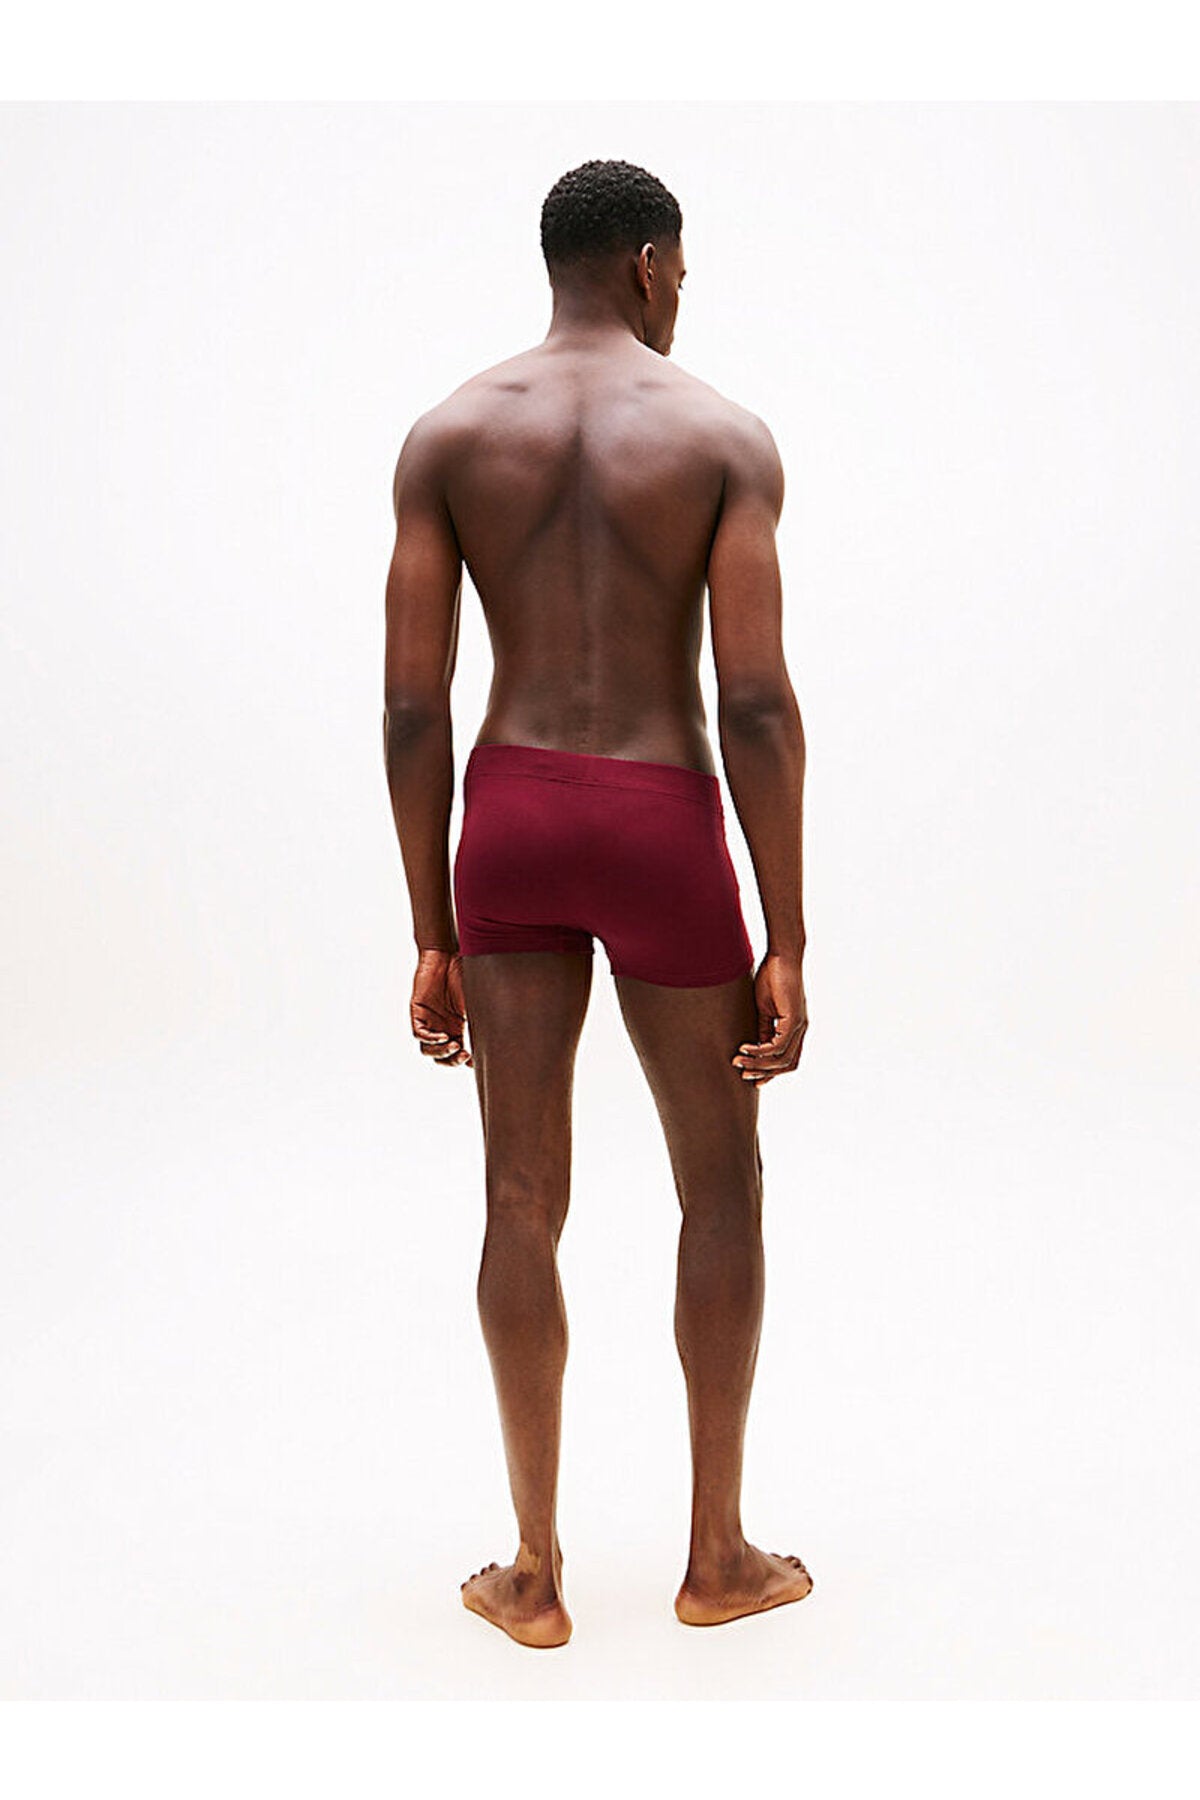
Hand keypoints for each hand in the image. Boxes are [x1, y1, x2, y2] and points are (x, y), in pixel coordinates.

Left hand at [411, 948, 472, 1068]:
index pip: (460, 1054)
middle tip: (464, 1056)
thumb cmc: (463, 975)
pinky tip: (443, 1037)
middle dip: (453, 1061)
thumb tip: (498, 1043)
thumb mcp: (475, 1004)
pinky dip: (431, 1039)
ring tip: (454, 1046)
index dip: (465, 1062)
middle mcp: (443, 1027)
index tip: (475, 1063)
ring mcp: (429, 1022)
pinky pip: (420, 1034)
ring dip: (441, 1053)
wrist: (446, 956)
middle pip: (443, 1057)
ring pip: (429, 1050)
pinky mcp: (418, 1014)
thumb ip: (481, 1023)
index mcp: (458, 1028)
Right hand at [732, 951, 806, 1084]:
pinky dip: (760, 1051)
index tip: (751, 1077)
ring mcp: (799, 1026)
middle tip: (743, 1076)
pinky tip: (745, 1048)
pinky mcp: (794, 1020)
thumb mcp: (765, 1008)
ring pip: (782, 1059)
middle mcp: (800, 1030)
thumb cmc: (773, 977)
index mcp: (795, 1028)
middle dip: (765, 1074)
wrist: (782, 957)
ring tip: (739, 1063)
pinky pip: (777, 1046)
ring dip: (759, 1065)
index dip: (771, 1071)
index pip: (787, 1059)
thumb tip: (755, 1046)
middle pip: (787, 1065)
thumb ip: (763, 1027)